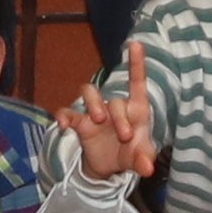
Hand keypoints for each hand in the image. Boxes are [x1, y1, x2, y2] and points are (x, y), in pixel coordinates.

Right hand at [63, 34, 160, 181]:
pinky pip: (68, 113)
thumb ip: (144, 160)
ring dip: (94, 104)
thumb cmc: (130, 153)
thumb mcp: (140, 158)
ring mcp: (96, 113)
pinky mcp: (80, 123)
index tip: (135, 43)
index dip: (136, 63)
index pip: (136, 82)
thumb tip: (148, 169)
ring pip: (90, 93)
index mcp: (136, 109)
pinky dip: (64, 117)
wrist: (109, 167)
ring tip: (98, 120)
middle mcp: (115, 106)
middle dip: (121, 119)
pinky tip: (64, 127)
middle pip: (115, 100)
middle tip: (125, 137)